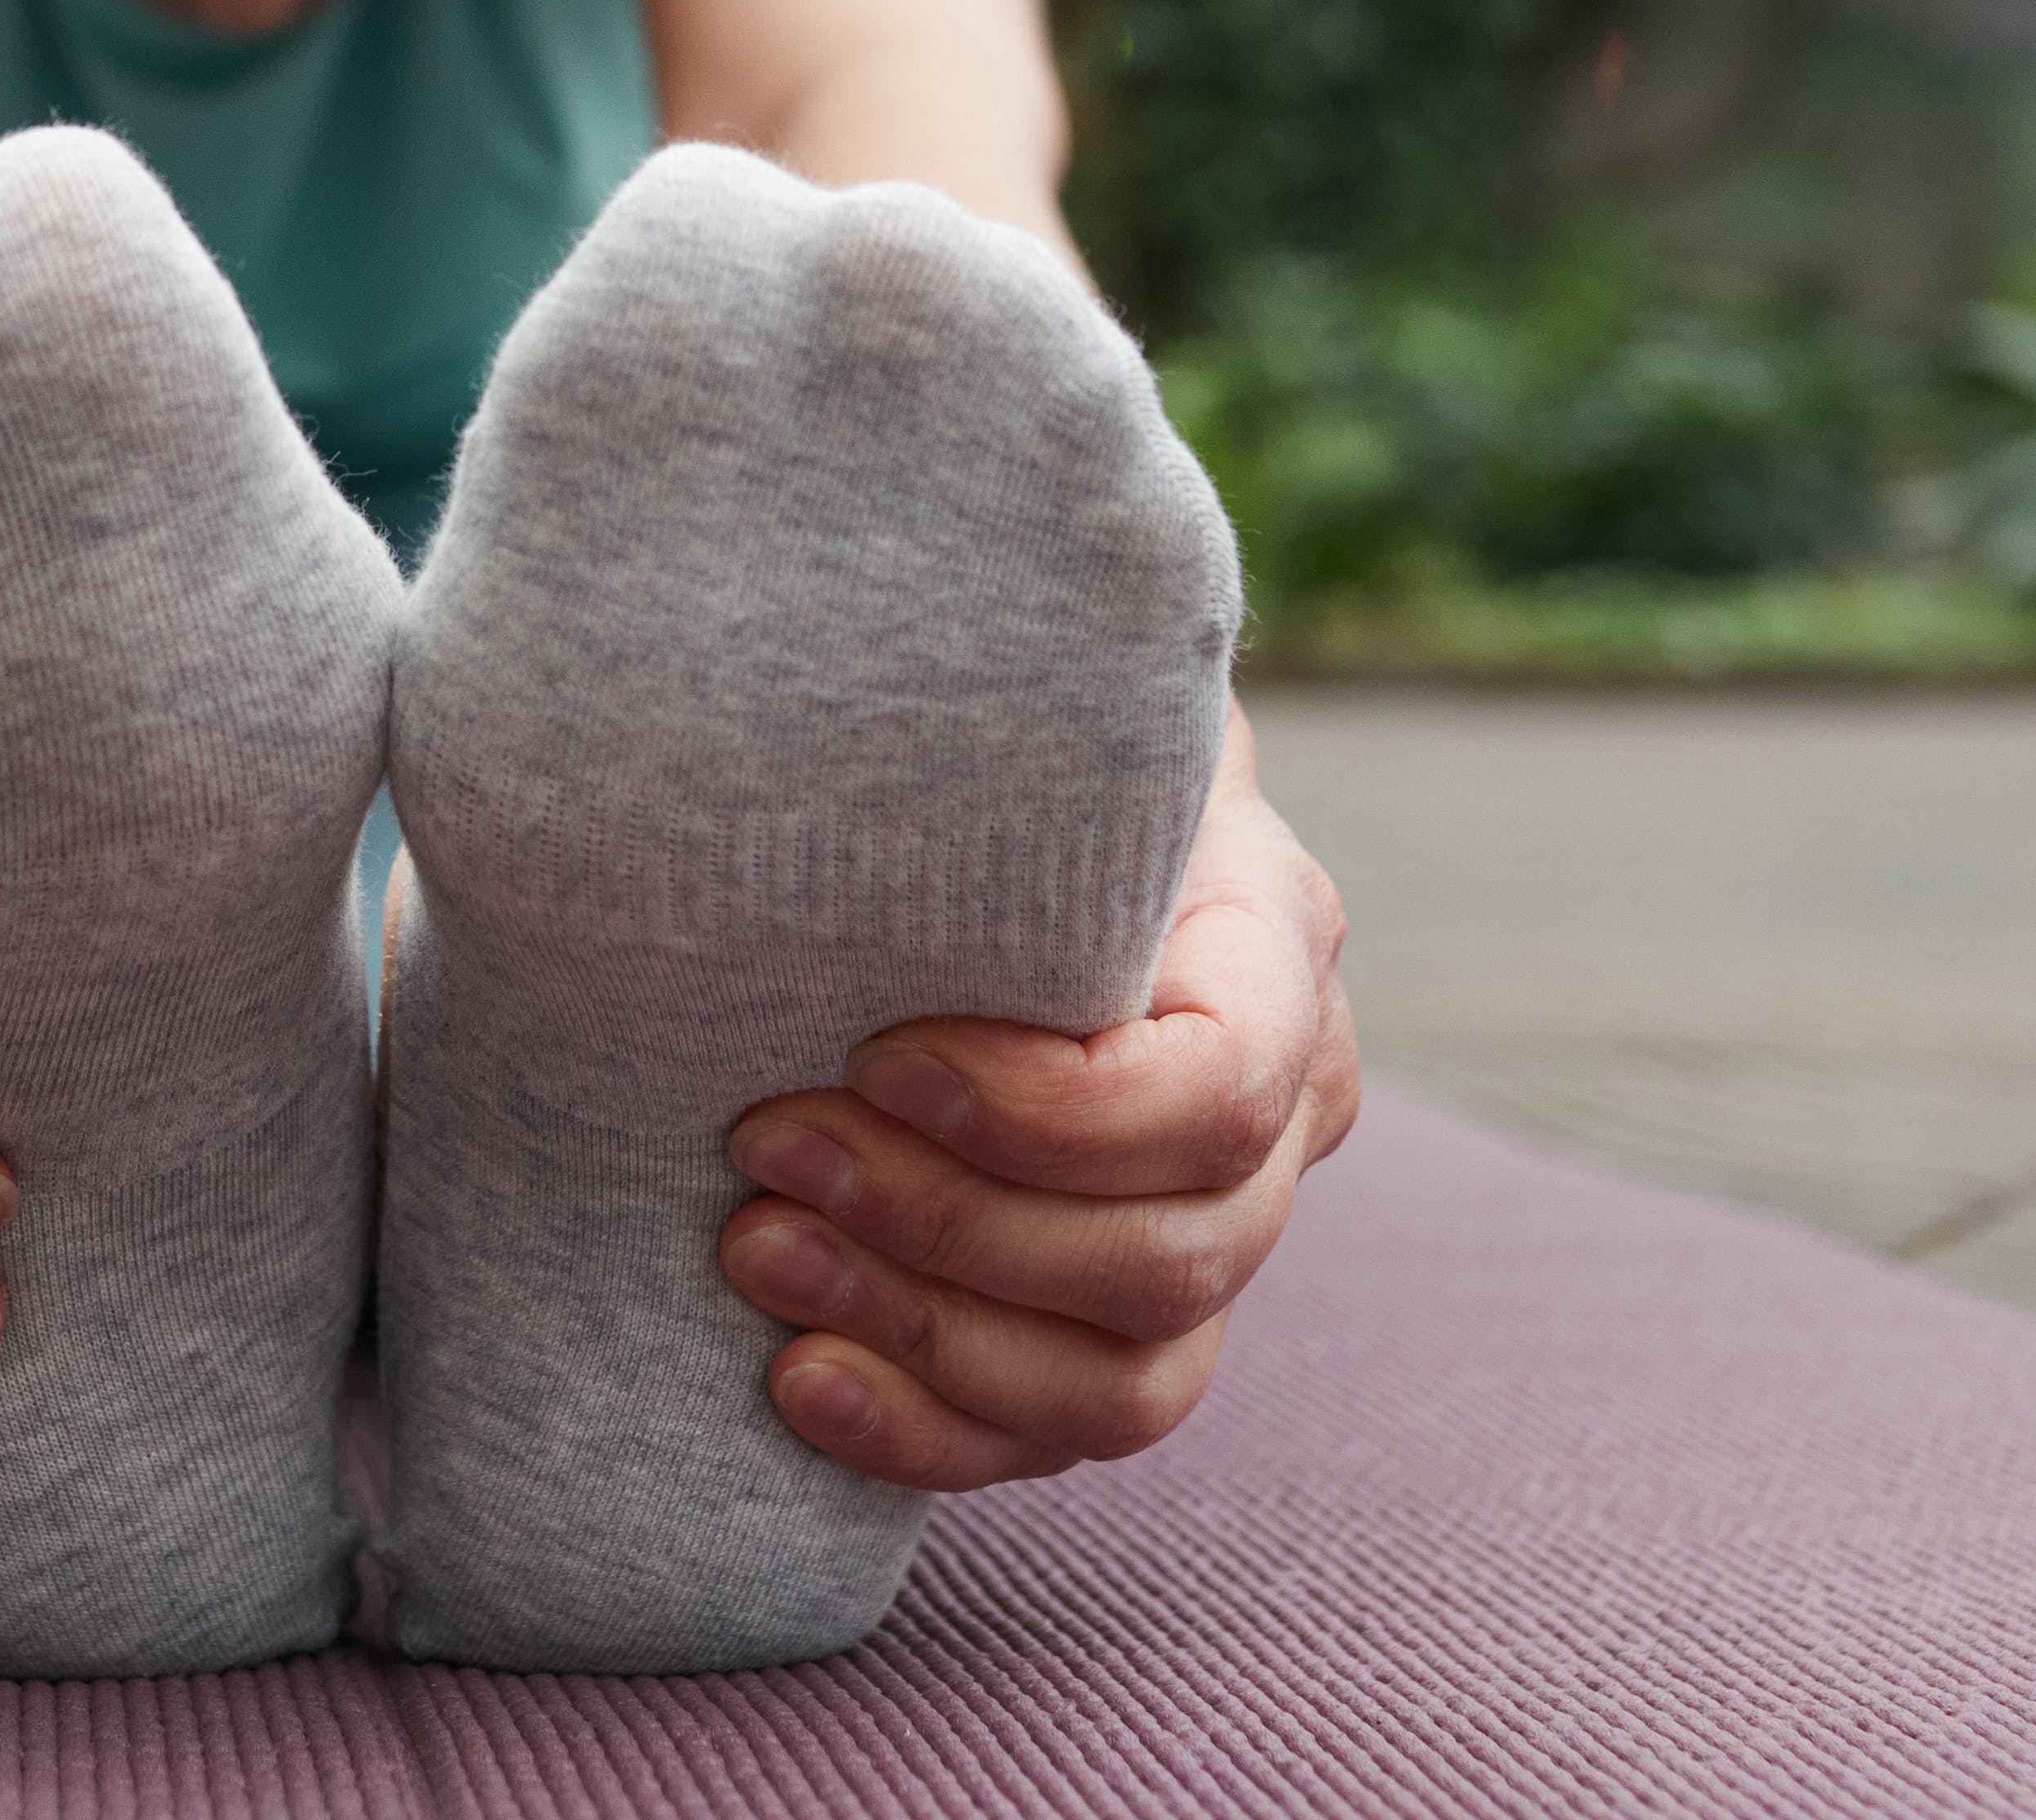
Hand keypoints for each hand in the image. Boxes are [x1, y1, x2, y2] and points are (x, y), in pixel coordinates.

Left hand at [713, 708, 1356, 1489]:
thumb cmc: (970, 743)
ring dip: (929, 1331)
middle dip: (947, 1218)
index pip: (1222, 1084)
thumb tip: (908, 604)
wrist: (951, 828)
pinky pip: (1071, 1432)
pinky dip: (931, 1430)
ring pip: (1136, 1370)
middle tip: (760, 1144)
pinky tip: (798, 1378)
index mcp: (1272, 939)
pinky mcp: (1124, 1330)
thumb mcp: (1005, 693)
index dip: (1052, 1110)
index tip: (873, 1052)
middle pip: (1174, 1249)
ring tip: (753, 1251)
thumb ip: (998, 681)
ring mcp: (1216, 1234)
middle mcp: (1281, 1108)